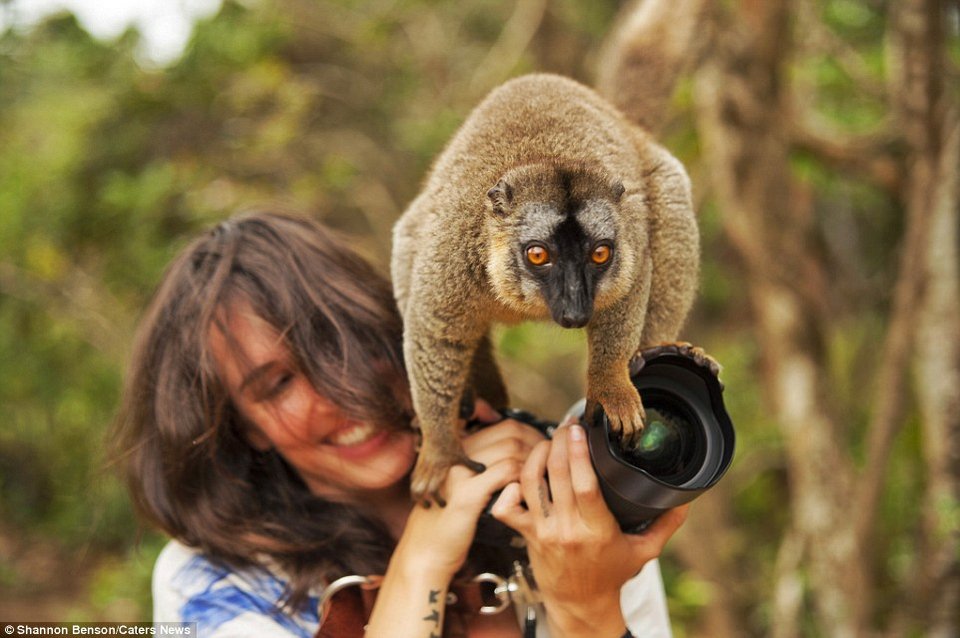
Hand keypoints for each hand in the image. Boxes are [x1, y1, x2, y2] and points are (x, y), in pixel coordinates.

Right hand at [396, 401, 547, 576]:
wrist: (424, 552)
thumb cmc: (449, 520)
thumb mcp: (463, 484)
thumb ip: (486, 465)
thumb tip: (522, 449)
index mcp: (457, 447)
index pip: (504, 425)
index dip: (530, 432)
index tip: (543, 446)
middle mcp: (455, 453)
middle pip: (511, 432)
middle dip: (538, 444)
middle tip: (551, 461)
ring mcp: (459, 472)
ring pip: (511, 449)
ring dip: (535, 462)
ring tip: (544, 477)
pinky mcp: (466, 494)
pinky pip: (506, 472)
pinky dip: (524, 478)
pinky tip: (529, 490)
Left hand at [491, 423, 687, 634]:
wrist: (581, 605)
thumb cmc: (612, 575)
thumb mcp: (645, 552)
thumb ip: (665, 524)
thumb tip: (687, 501)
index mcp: (598, 529)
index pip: (585, 485)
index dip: (578, 453)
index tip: (580, 430)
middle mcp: (568, 528)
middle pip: (556, 475)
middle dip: (559, 442)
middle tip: (567, 426)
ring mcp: (543, 531)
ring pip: (530, 483)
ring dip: (536, 455)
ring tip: (549, 441)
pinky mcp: (526, 534)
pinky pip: (506, 507)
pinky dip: (509, 487)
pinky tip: (522, 473)